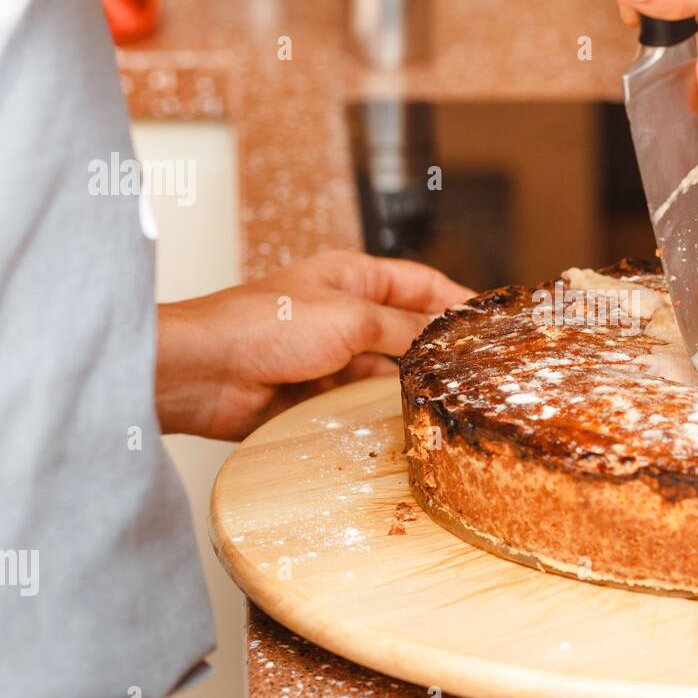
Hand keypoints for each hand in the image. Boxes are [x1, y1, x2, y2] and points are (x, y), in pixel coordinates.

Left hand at [156, 250, 471, 440]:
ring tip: (448, 399)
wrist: (205, 373)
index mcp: (351, 277)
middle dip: (437, 347)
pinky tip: (402, 420)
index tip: (492, 320)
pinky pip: (359, 402)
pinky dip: (377, 410)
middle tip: (479, 369)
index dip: (457, 299)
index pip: (419, 282)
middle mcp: (342, 313)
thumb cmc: (265, 324)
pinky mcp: (314, 393)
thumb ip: (402, 330)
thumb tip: (442, 341)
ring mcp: (328, 354)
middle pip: (406, 328)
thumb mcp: (350, 318)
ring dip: (407, 383)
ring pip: (385, 369)